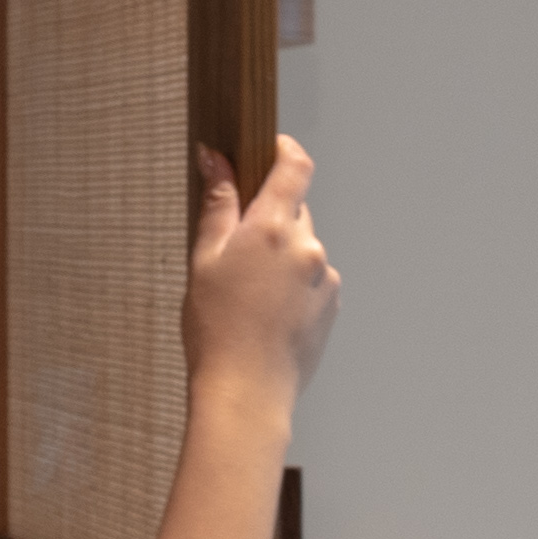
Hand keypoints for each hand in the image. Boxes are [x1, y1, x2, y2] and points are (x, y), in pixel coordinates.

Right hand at [185, 140, 337, 402]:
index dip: (285, 149)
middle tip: (236, 251)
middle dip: (270, 220)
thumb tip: (216, 158)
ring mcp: (325, 278)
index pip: (295, 167)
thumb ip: (218, 204)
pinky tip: (266, 313)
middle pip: (295, 211)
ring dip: (282, 257)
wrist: (247, 390)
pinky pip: (313, 279)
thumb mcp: (205, 259)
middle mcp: (308, 247)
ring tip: (249, 295)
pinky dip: (294, 285)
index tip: (271, 147)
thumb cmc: (216, 328)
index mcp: (273, 228)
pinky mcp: (332, 306)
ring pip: (303, 249)